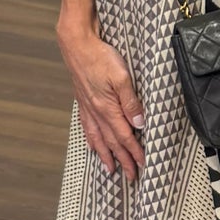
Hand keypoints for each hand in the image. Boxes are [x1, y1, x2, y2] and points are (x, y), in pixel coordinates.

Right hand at [57, 13, 143, 178]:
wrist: (77, 43)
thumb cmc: (99, 57)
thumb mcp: (121, 77)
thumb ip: (130, 101)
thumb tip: (139, 123)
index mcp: (107, 108)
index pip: (124, 136)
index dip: (134, 152)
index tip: (142, 165)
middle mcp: (96, 112)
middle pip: (112, 142)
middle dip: (123, 160)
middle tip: (130, 176)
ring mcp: (87, 107)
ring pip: (98, 138)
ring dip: (105, 155)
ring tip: (110, 168)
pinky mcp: (83, 101)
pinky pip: (87, 127)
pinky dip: (91, 140)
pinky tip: (93, 144)